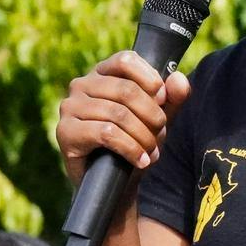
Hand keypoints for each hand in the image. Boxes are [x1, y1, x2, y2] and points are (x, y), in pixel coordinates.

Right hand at [55, 51, 192, 185]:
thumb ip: (171, 99)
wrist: (113, 185)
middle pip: (125, 89)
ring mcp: (70, 107)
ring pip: (118, 114)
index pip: (125, 60)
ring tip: (152, 153)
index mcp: (101, 74)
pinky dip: (130, 148)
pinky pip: (106, 133)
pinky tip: (141, 161)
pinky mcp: (66, 132)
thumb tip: (179, 79)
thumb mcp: (156, 120)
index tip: (163, 99)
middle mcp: (81, 85)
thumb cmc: (133, 144)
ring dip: (143, 136)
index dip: (149, 78)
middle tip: (161, 134)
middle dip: (151, 115)